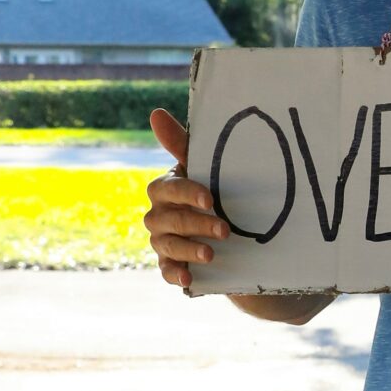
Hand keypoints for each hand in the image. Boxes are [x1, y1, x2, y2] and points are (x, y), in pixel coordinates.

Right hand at [145, 105, 334, 321]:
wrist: (235, 234)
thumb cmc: (217, 191)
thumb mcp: (208, 169)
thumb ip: (182, 144)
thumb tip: (155, 112)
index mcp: (166, 189)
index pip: (166, 188)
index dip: (187, 194)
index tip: (211, 200)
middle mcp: (159, 215)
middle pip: (166, 219)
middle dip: (195, 224)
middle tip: (224, 230)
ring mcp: (163, 241)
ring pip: (166, 245)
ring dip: (188, 249)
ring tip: (212, 254)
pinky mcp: (172, 264)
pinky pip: (166, 271)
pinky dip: (176, 274)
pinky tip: (189, 278)